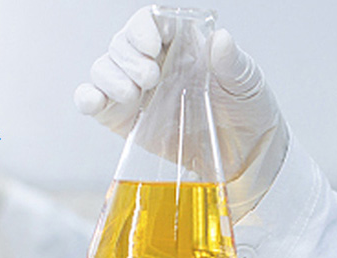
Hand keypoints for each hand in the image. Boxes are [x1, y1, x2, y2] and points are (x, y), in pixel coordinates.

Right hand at [75, 6, 288, 187]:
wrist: (246, 157)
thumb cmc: (248, 111)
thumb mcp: (248, 83)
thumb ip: (232, 62)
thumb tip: (221, 39)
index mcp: (182, 44)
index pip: (149, 21)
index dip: (143, 29)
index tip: (152, 47)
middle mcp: (155, 63)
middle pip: (122, 43)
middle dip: (129, 58)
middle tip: (151, 79)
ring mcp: (138, 90)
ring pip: (104, 68)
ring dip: (110, 77)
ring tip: (134, 95)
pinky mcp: (126, 119)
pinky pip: (95, 100)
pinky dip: (88, 98)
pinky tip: (95, 102)